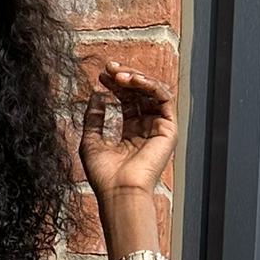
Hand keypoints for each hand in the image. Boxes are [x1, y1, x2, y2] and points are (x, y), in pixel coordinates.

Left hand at [79, 61, 175, 202]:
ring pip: (152, 92)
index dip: (115, 85)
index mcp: (131, 133)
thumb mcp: (90, 141)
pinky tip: (133, 80)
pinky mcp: (169, 130)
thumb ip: (94, 117)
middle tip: (109, 68)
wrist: (119, 191)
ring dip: (136, 77)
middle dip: (125, 76)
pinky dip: (150, 85)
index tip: (101, 75)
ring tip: (118, 74)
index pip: (127, 100)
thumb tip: (96, 95)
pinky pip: (164, 98)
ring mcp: (159, 129)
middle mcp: (147, 129)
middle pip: (140, 93)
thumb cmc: (104, 175)